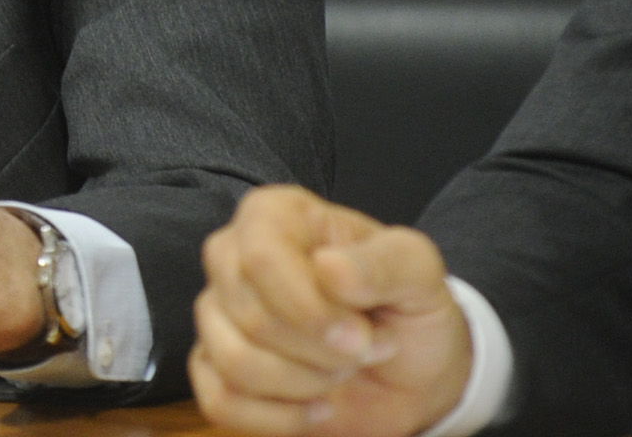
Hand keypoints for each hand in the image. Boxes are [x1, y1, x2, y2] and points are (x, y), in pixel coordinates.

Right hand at [191, 185, 473, 435]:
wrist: (409, 368)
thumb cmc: (407, 306)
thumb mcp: (419, 273)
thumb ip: (385, 263)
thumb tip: (330, 270)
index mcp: (274, 215)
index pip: (261, 259)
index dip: (311, 311)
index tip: (361, 334)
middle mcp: (232, 255)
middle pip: (251, 317)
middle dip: (320, 353)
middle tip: (362, 348)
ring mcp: (216, 311)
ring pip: (235, 363)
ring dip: (305, 385)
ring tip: (340, 371)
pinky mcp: (212, 365)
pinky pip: (220, 402)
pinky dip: (280, 419)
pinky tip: (317, 406)